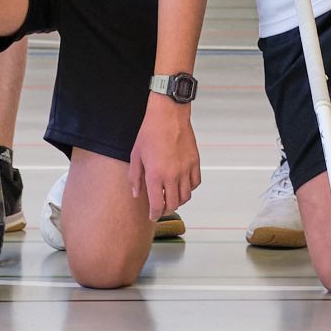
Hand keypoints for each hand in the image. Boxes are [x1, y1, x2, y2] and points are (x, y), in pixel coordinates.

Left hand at [130, 97, 200, 217]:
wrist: (168, 115)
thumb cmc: (150, 132)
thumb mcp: (136, 155)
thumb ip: (135, 177)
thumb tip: (137, 194)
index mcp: (155, 175)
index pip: (157, 205)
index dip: (154, 214)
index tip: (153, 216)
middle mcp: (172, 175)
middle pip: (172, 204)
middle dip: (165, 209)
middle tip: (161, 208)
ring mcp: (185, 169)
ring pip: (186, 196)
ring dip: (178, 200)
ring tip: (171, 197)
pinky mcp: (194, 162)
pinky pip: (195, 183)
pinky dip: (190, 188)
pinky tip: (183, 185)